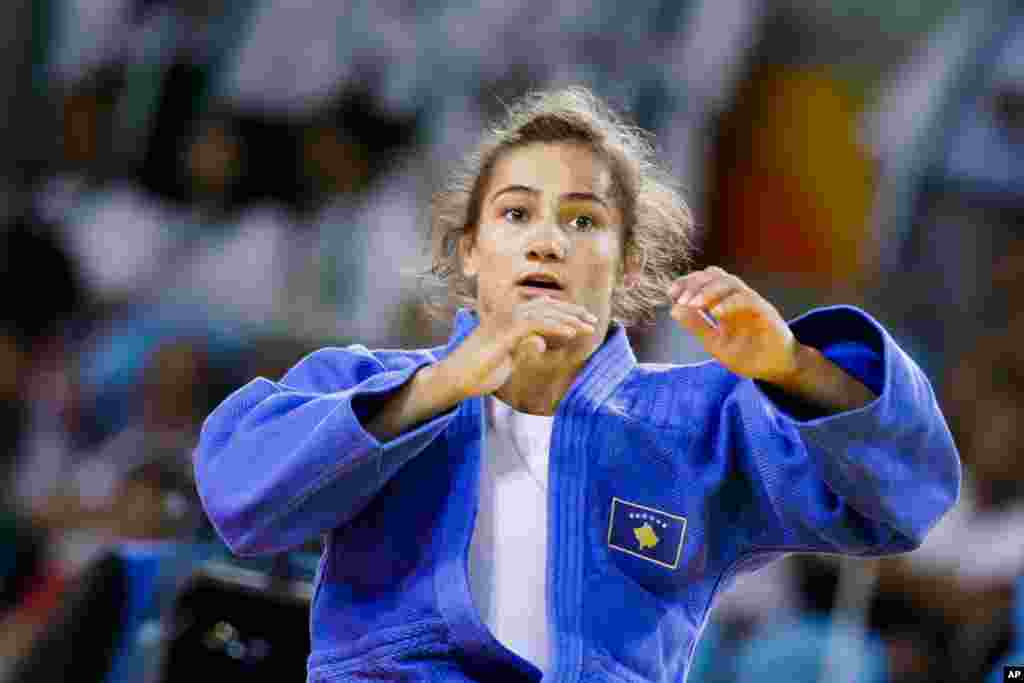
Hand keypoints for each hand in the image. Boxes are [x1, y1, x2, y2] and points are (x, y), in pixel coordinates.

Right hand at [439, 296, 597, 398]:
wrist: (454, 379)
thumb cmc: (477, 372)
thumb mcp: (507, 360)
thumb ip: (523, 349)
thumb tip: (541, 343)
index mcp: (506, 318)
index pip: (540, 308)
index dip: (563, 312)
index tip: (583, 320)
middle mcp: (506, 314)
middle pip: (546, 305)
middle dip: (572, 312)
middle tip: (592, 320)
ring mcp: (504, 320)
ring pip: (544, 312)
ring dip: (569, 319)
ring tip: (588, 327)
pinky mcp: (505, 332)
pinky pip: (536, 324)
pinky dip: (556, 327)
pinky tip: (571, 334)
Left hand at [668, 267, 798, 382]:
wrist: (776, 370)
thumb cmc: (748, 355)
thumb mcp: (715, 343)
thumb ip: (697, 326)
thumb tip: (674, 309)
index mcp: (724, 303)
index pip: (705, 281)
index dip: (687, 282)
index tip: (671, 293)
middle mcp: (737, 299)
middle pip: (716, 275)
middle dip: (695, 284)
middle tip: (680, 299)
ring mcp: (752, 303)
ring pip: (731, 282)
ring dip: (709, 290)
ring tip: (693, 304)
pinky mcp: (766, 312)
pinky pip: (747, 299)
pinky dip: (729, 303)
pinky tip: (714, 313)